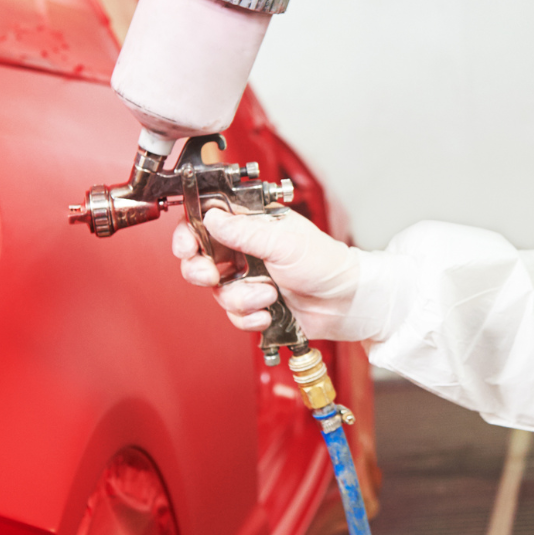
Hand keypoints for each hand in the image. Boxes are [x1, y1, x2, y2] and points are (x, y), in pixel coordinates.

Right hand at [172, 208, 360, 338]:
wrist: (345, 302)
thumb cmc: (326, 264)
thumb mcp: (284, 242)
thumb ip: (245, 231)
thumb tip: (212, 217)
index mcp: (251, 226)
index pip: (205, 223)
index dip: (189, 235)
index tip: (188, 247)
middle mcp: (245, 252)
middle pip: (199, 260)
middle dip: (202, 271)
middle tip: (214, 275)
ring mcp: (249, 280)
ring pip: (217, 292)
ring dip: (241, 297)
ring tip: (268, 294)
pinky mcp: (255, 306)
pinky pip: (234, 315)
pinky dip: (250, 317)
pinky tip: (269, 312)